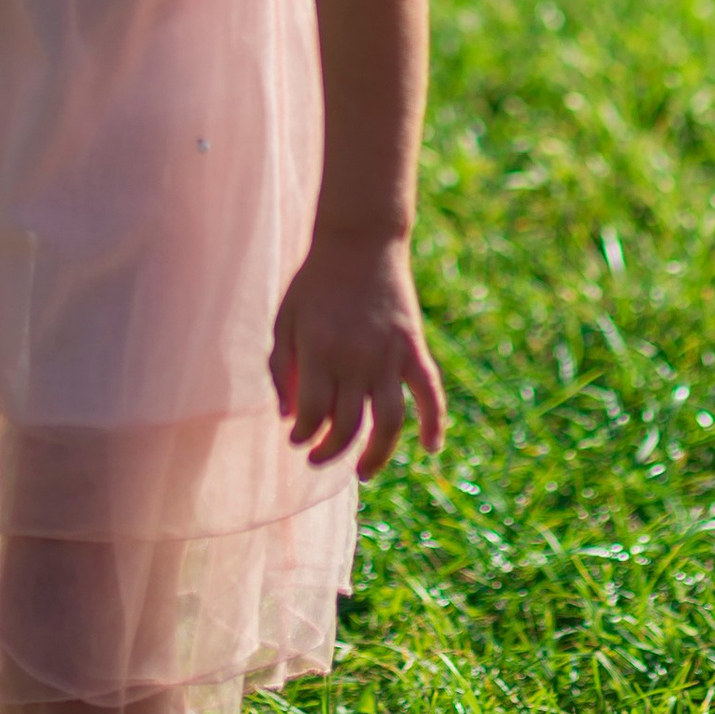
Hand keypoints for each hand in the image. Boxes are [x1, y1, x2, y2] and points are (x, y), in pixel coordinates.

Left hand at [269, 230, 446, 473]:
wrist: (359, 241)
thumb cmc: (314, 282)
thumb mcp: (284, 319)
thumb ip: (278, 368)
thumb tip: (286, 417)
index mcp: (317, 352)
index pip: (309, 415)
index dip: (301, 435)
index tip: (296, 438)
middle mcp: (354, 360)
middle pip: (346, 426)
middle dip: (329, 451)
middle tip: (318, 458)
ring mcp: (388, 355)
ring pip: (389, 423)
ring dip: (376, 455)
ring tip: (362, 472)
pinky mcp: (413, 348)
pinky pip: (430, 392)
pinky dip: (436, 422)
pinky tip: (431, 448)